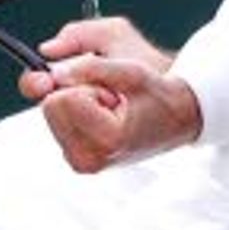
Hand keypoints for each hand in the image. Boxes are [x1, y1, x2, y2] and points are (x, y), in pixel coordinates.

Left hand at [19, 15, 206, 173]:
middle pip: (49, 106)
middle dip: (77, 92)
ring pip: (51, 113)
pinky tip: (103, 118)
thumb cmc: (160, 95)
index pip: (60, 98)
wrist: (178, 118)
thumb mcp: (131, 70)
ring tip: (111, 108)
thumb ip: (90, 66)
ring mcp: (82, 163)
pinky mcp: (78, 161)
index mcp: (105, 140)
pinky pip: (57, 124)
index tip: (112, 92)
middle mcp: (89, 159)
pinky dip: (76, 114)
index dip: (85, 83)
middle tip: (111, 98)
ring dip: (77, 102)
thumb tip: (53, 72)